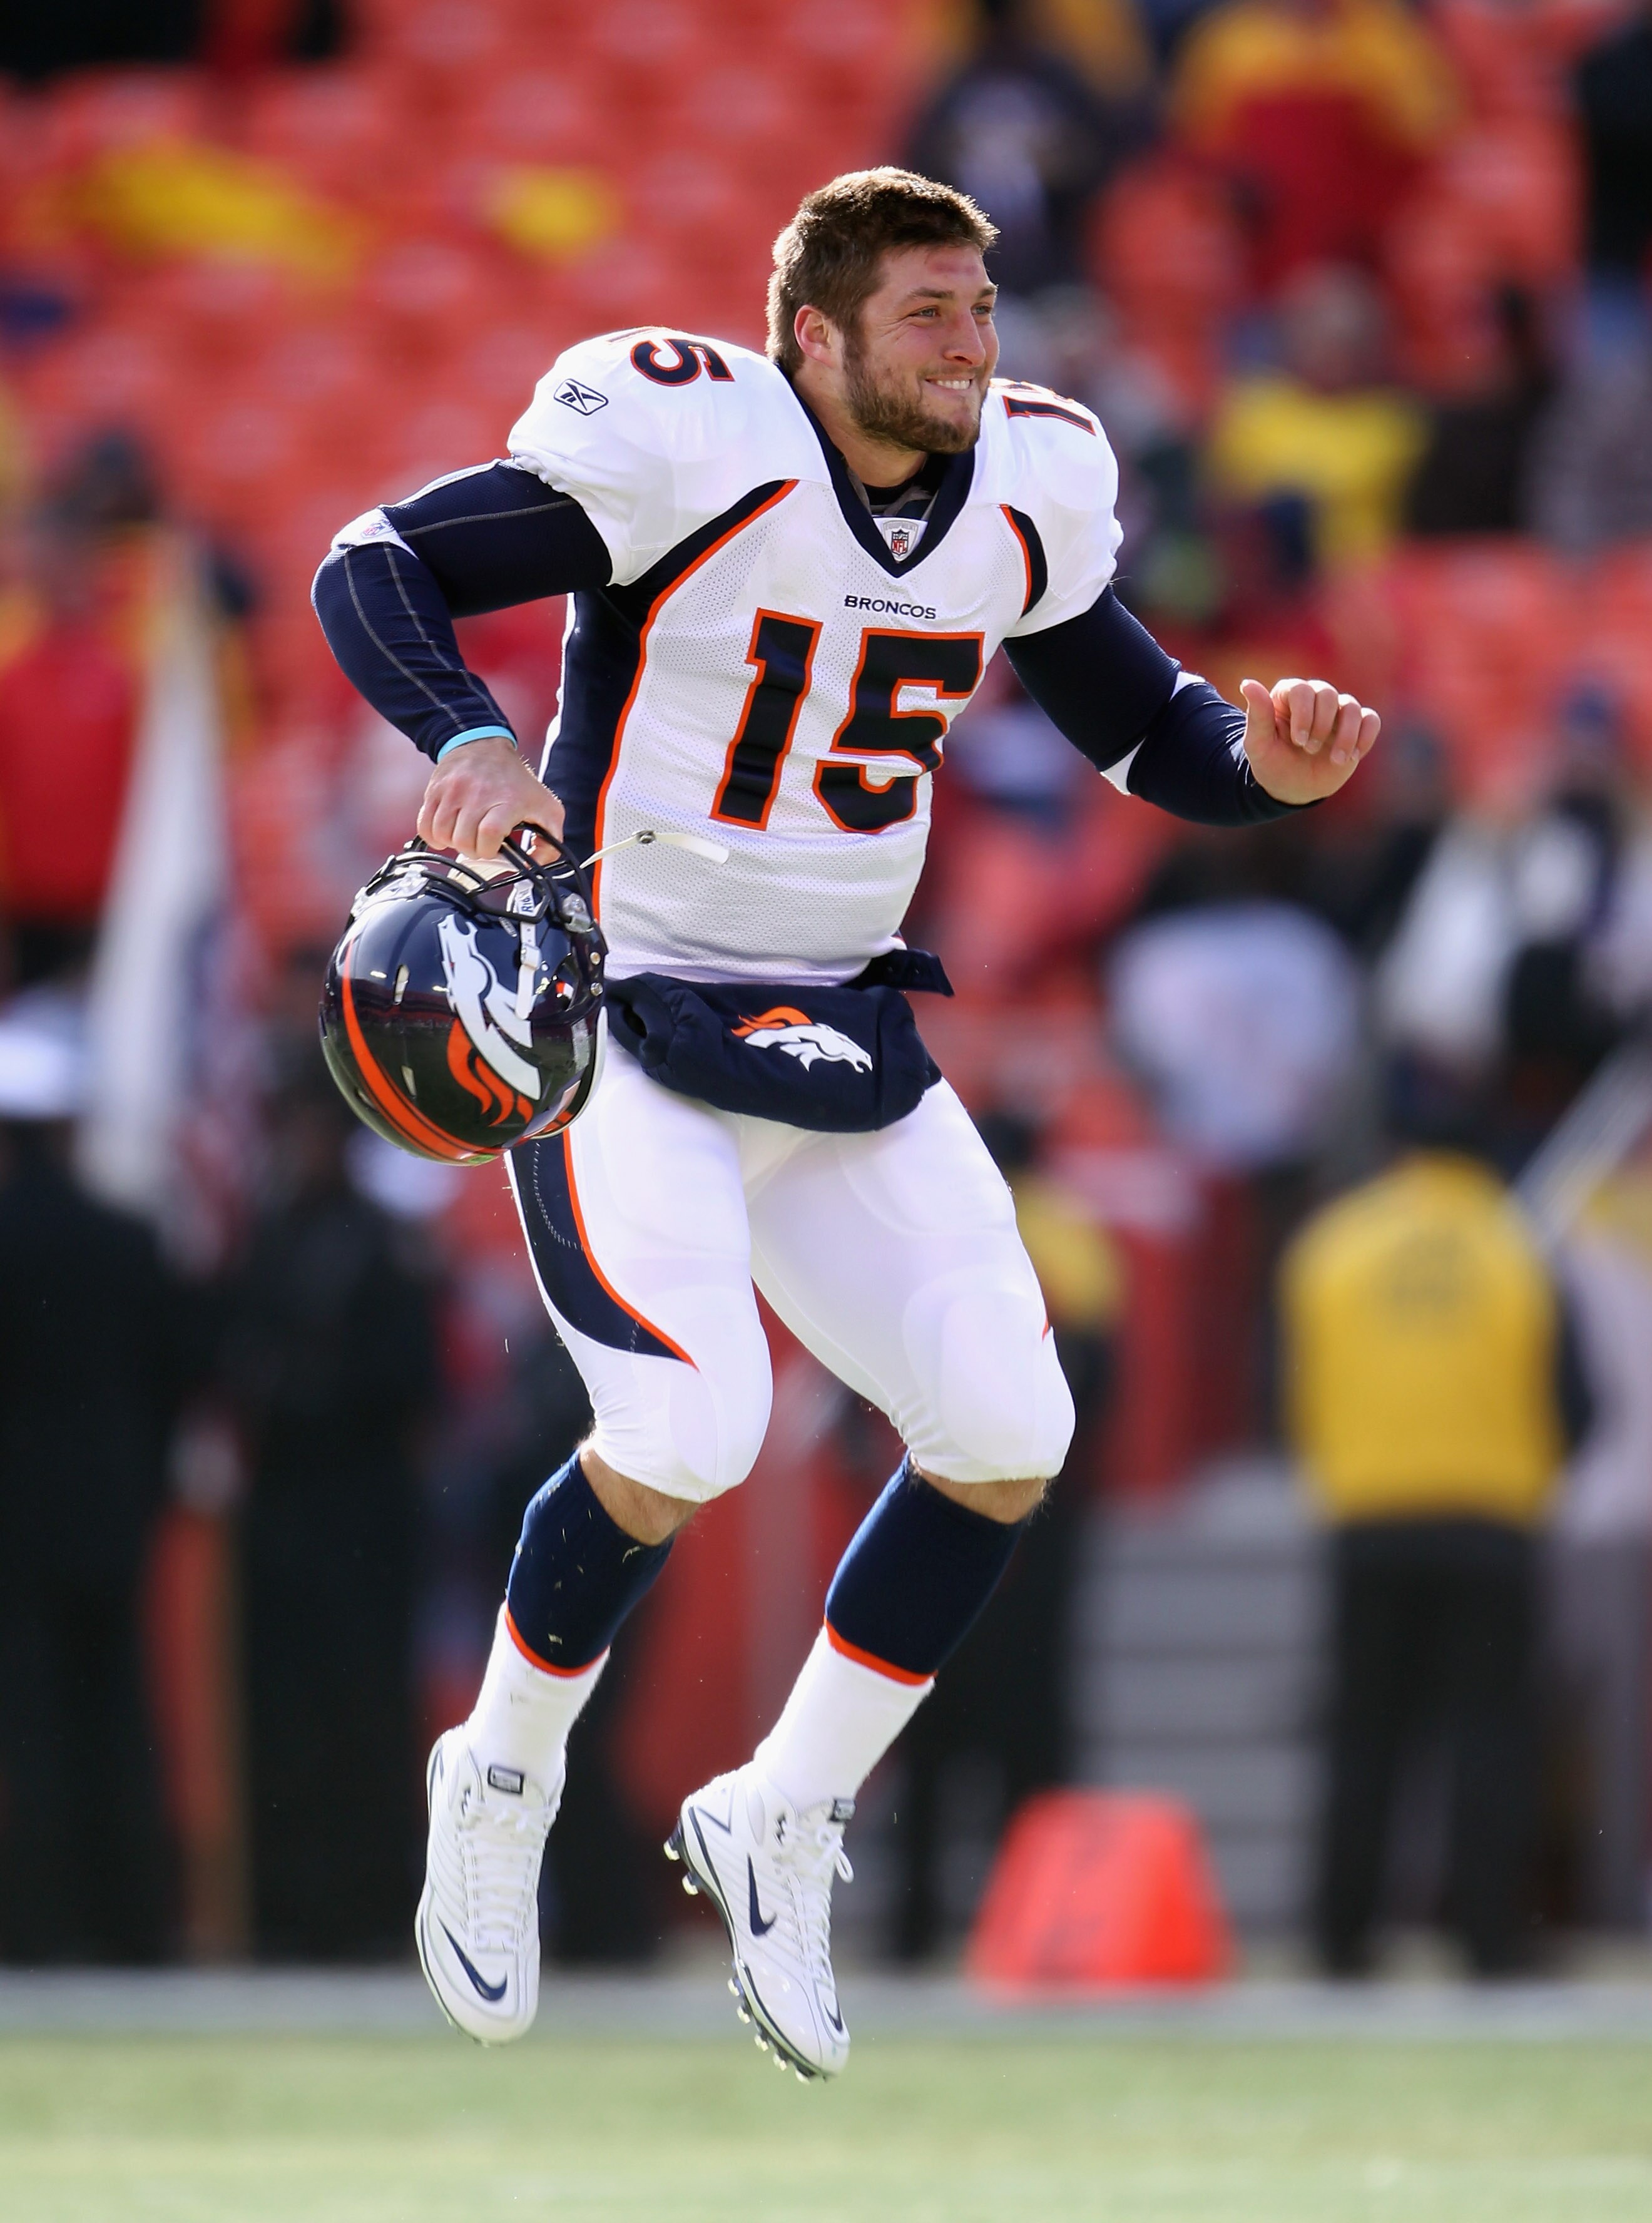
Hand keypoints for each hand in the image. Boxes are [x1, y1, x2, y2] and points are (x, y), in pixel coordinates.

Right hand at [416, 736, 565, 858]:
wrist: (482, 743)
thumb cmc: (516, 781)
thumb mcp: (547, 807)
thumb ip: (551, 841)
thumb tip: (537, 864)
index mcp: (507, 800)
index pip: (489, 834)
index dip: (489, 849)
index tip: (494, 848)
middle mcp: (478, 794)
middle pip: (464, 840)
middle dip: (472, 850)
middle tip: (480, 843)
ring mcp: (453, 791)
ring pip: (443, 835)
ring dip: (453, 843)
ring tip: (465, 835)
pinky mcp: (435, 790)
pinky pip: (425, 825)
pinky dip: (433, 836)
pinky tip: (446, 832)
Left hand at [1239, 677, 1379, 806]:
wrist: (1291, 788)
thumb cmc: (1271, 763)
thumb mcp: (1258, 745)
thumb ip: (1257, 715)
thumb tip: (1247, 683)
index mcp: (1288, 696)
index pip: (1302, 689)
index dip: (1303, 714)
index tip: (1297, 741)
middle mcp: (1314, 698)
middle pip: (1328, 693)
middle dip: (1321, 725)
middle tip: (1309, 749)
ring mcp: (1337, 712)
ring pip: (1352, 706)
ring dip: (1346, 735)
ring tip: (1336, 759)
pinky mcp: (1356, 727)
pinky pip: (1371, 720)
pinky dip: (1365, 737)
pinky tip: (1353, 757)